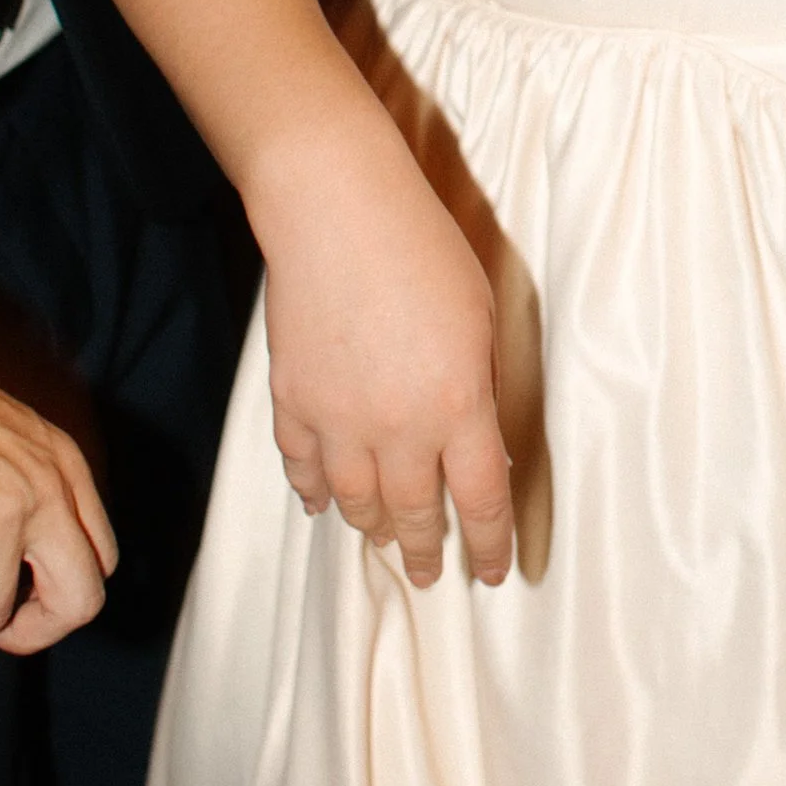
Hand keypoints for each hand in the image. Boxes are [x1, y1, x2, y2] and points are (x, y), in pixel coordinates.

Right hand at [0, 334, 116, 652]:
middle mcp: (47, 490)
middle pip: (80, 603)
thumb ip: (30, 495)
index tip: (8, 589)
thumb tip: (16, 578)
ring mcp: (3, 515)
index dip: (54, 593)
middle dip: (27, 630)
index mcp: (65, 466)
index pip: (102, 560)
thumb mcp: (8, 441)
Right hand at [253, 126, 514, 588]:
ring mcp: (338, 420)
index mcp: (458, 408)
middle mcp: (399, 430)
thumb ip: (480, 386)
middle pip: (416, 513)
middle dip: (425, 551)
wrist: (337, 212)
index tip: (492, 572)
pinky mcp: (293, 401)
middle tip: (430, 573)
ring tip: (382, 538)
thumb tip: (476, 437)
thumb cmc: (424, 250)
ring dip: (372, 526)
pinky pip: (303, 467)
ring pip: (356, 502)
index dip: (491, 544)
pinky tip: (321, 502)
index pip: (482, 500)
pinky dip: (313, 491)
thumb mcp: (483, 318)